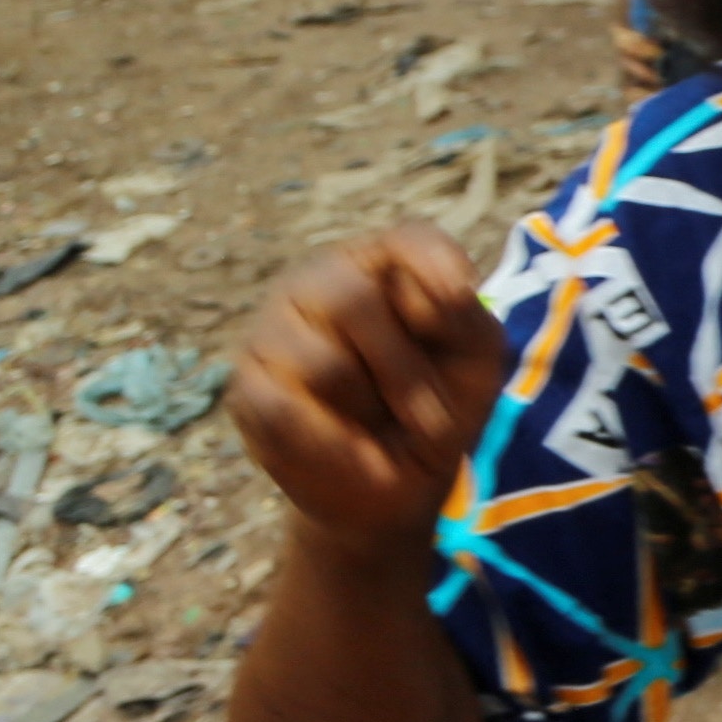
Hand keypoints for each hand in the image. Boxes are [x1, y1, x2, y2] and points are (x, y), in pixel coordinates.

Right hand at [223, 226, 512, 551]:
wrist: (400, 482)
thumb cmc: (440, 403)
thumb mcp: (474, 359)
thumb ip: (462, 317)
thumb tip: (445, 291)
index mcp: (382, 266)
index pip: (408, 239)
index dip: (435, 262)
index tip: (461, 296)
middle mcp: (318, 282)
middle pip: (352, 300)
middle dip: (403, 371)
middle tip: (431, 417)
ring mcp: (272, 331)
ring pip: (322, 363)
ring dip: (370, 410)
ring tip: (381, 424)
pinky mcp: (248, 388)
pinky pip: (284, 411)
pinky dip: (333, 442)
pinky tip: (356, 452)